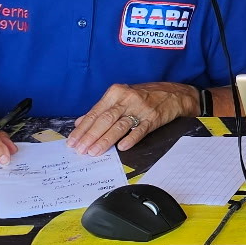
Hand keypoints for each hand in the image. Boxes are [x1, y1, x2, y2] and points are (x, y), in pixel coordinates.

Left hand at [67, 83, 192, 155]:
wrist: (173, 94)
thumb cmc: (143, 96)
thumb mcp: (120, 97)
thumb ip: (100, 110)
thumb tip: (80, 122)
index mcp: (115, 93)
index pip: (94, 113)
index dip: (82, 129)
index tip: (73, 141)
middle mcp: (126, 99)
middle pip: (104, 119)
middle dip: (90, 136)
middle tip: (80, 150)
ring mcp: (140, 108)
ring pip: (119, 126)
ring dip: (105, 140)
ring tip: (94, 152)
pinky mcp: (153, 118)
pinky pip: (140, 130)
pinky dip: (131, 138)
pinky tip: (122, 147)